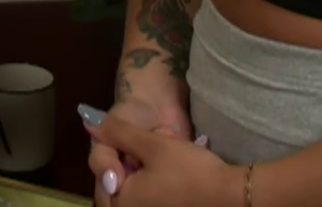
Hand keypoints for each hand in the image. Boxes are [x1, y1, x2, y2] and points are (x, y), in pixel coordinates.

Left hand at [84, 104, 232, 205]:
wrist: (232, 196)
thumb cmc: (189, 170)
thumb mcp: (152, 145)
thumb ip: (117, 133)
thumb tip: (89, 122)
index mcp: (120, 202)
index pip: (101, 169)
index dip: (119, 146)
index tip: (144, 138)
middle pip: (118, 177)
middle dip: (134, 155)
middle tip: (158, 142)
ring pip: (135, 182)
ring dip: (147, 162)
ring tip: (170, 146)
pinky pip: (148, 193)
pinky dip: (155, 176)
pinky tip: (174, 162)